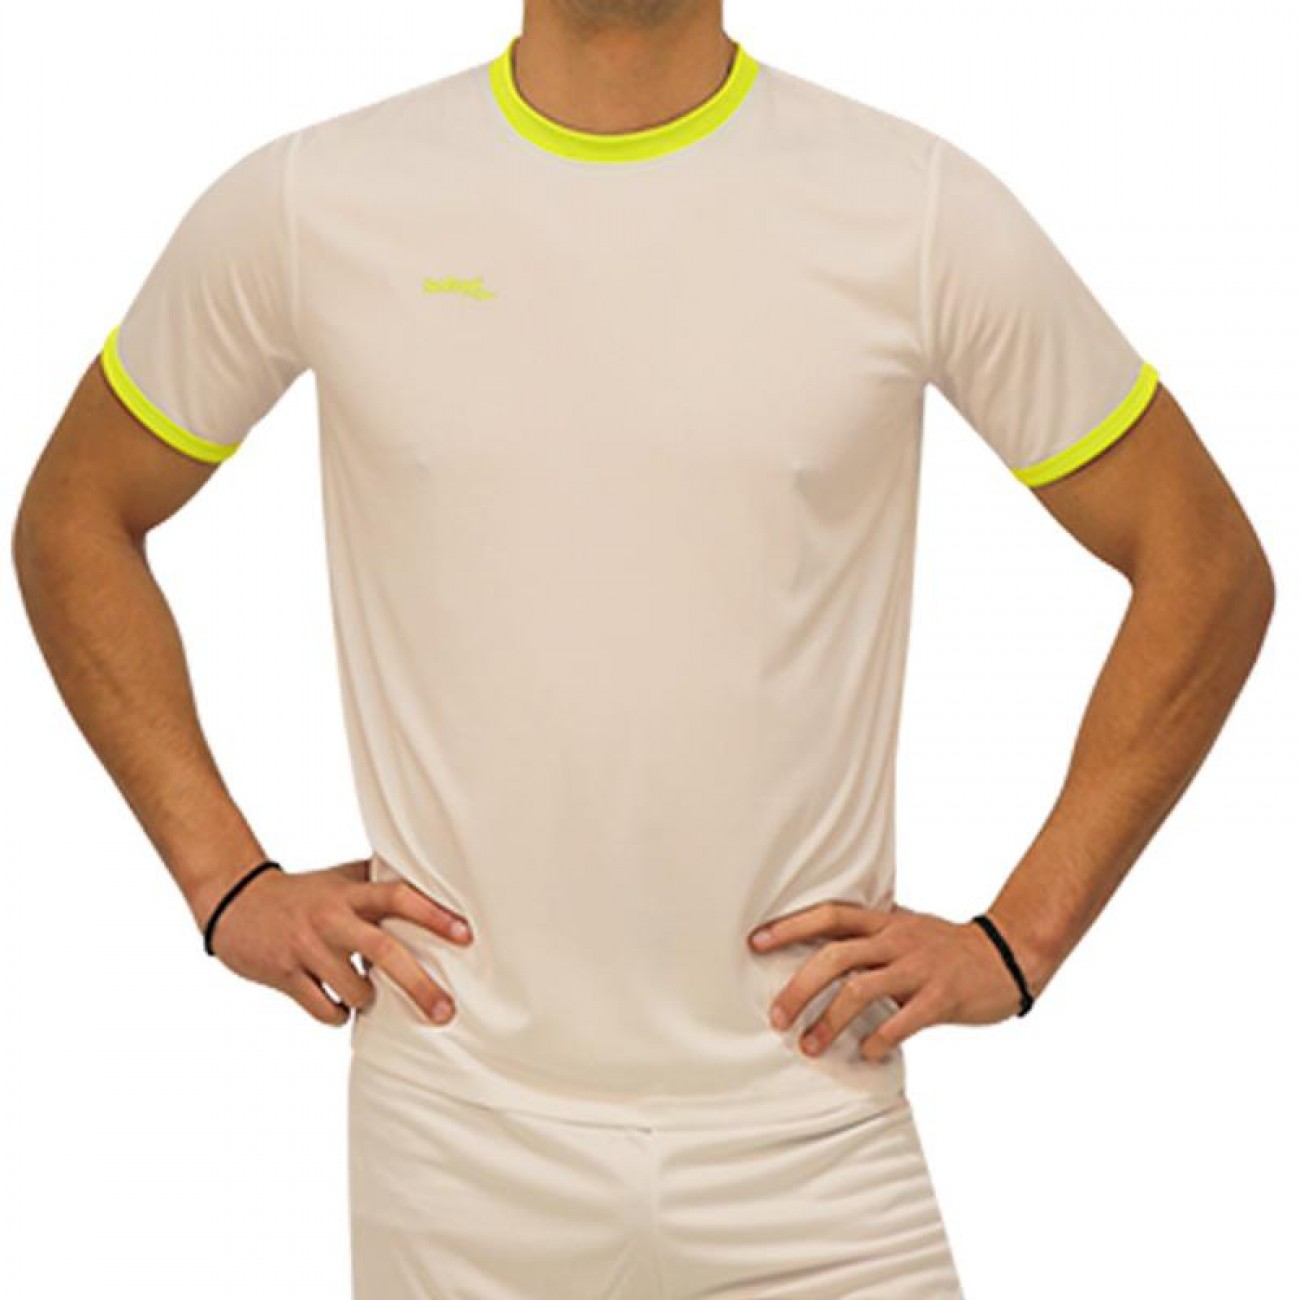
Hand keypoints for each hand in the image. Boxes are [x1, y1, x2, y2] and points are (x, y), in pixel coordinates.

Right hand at [205, 857, 473, 1027]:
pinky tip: (339, 1007)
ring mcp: (307, 948)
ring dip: (369, 1001)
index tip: (466, 935)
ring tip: (367, 994)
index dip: (433, 915)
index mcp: (349, 894)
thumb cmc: (303, 893)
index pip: (398, 898)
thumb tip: (431, 882)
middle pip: (384, 951)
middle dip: (419, 985)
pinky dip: (339, 1015)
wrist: (235, 901)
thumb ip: (378, 883)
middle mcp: (331, 919)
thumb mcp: (340, 880)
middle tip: (445, 1010)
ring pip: (355, 990)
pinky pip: (324, 1010)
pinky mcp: (284, 975)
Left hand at [748, 899, 1027, 1061]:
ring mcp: (918, 968)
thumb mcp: (906, 928)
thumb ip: (870, 936)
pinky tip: (864, 1053)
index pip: (829, 916)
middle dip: (799, 988)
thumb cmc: (946, 947)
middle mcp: (896, 940)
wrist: (1008, 955)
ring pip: (860, 989)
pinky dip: (876, 1039)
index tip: (755, 942)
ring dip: (828, 1021)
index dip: (790, 926)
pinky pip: (901, 1020)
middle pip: (835, 956)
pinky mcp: (941, 997)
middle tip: (776, 1017)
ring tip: (809, 1046)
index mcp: (884, 922)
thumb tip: (820, 947)